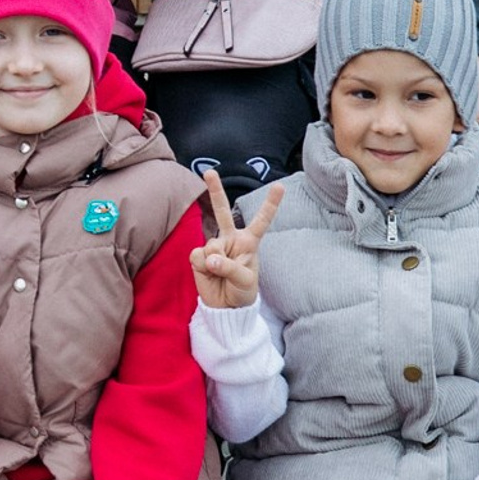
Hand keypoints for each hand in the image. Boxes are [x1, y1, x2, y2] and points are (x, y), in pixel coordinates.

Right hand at [190, 169, 281, 309]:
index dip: (270, 204)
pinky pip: (198, 256)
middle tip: (209, 172)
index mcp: (249, 242)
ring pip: (211, 245)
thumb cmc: (242, 291)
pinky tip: (208, 273)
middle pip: (222, 211)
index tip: (280, 186)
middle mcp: (231, 239)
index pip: (261, 221)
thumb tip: (209, 258)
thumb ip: (230, 267)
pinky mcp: (199, 256)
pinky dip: (202, 266)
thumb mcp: (245, 281)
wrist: (225, 307)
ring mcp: (214, 246)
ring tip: (221, 275)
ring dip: (215, 263)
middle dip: (215, 190)